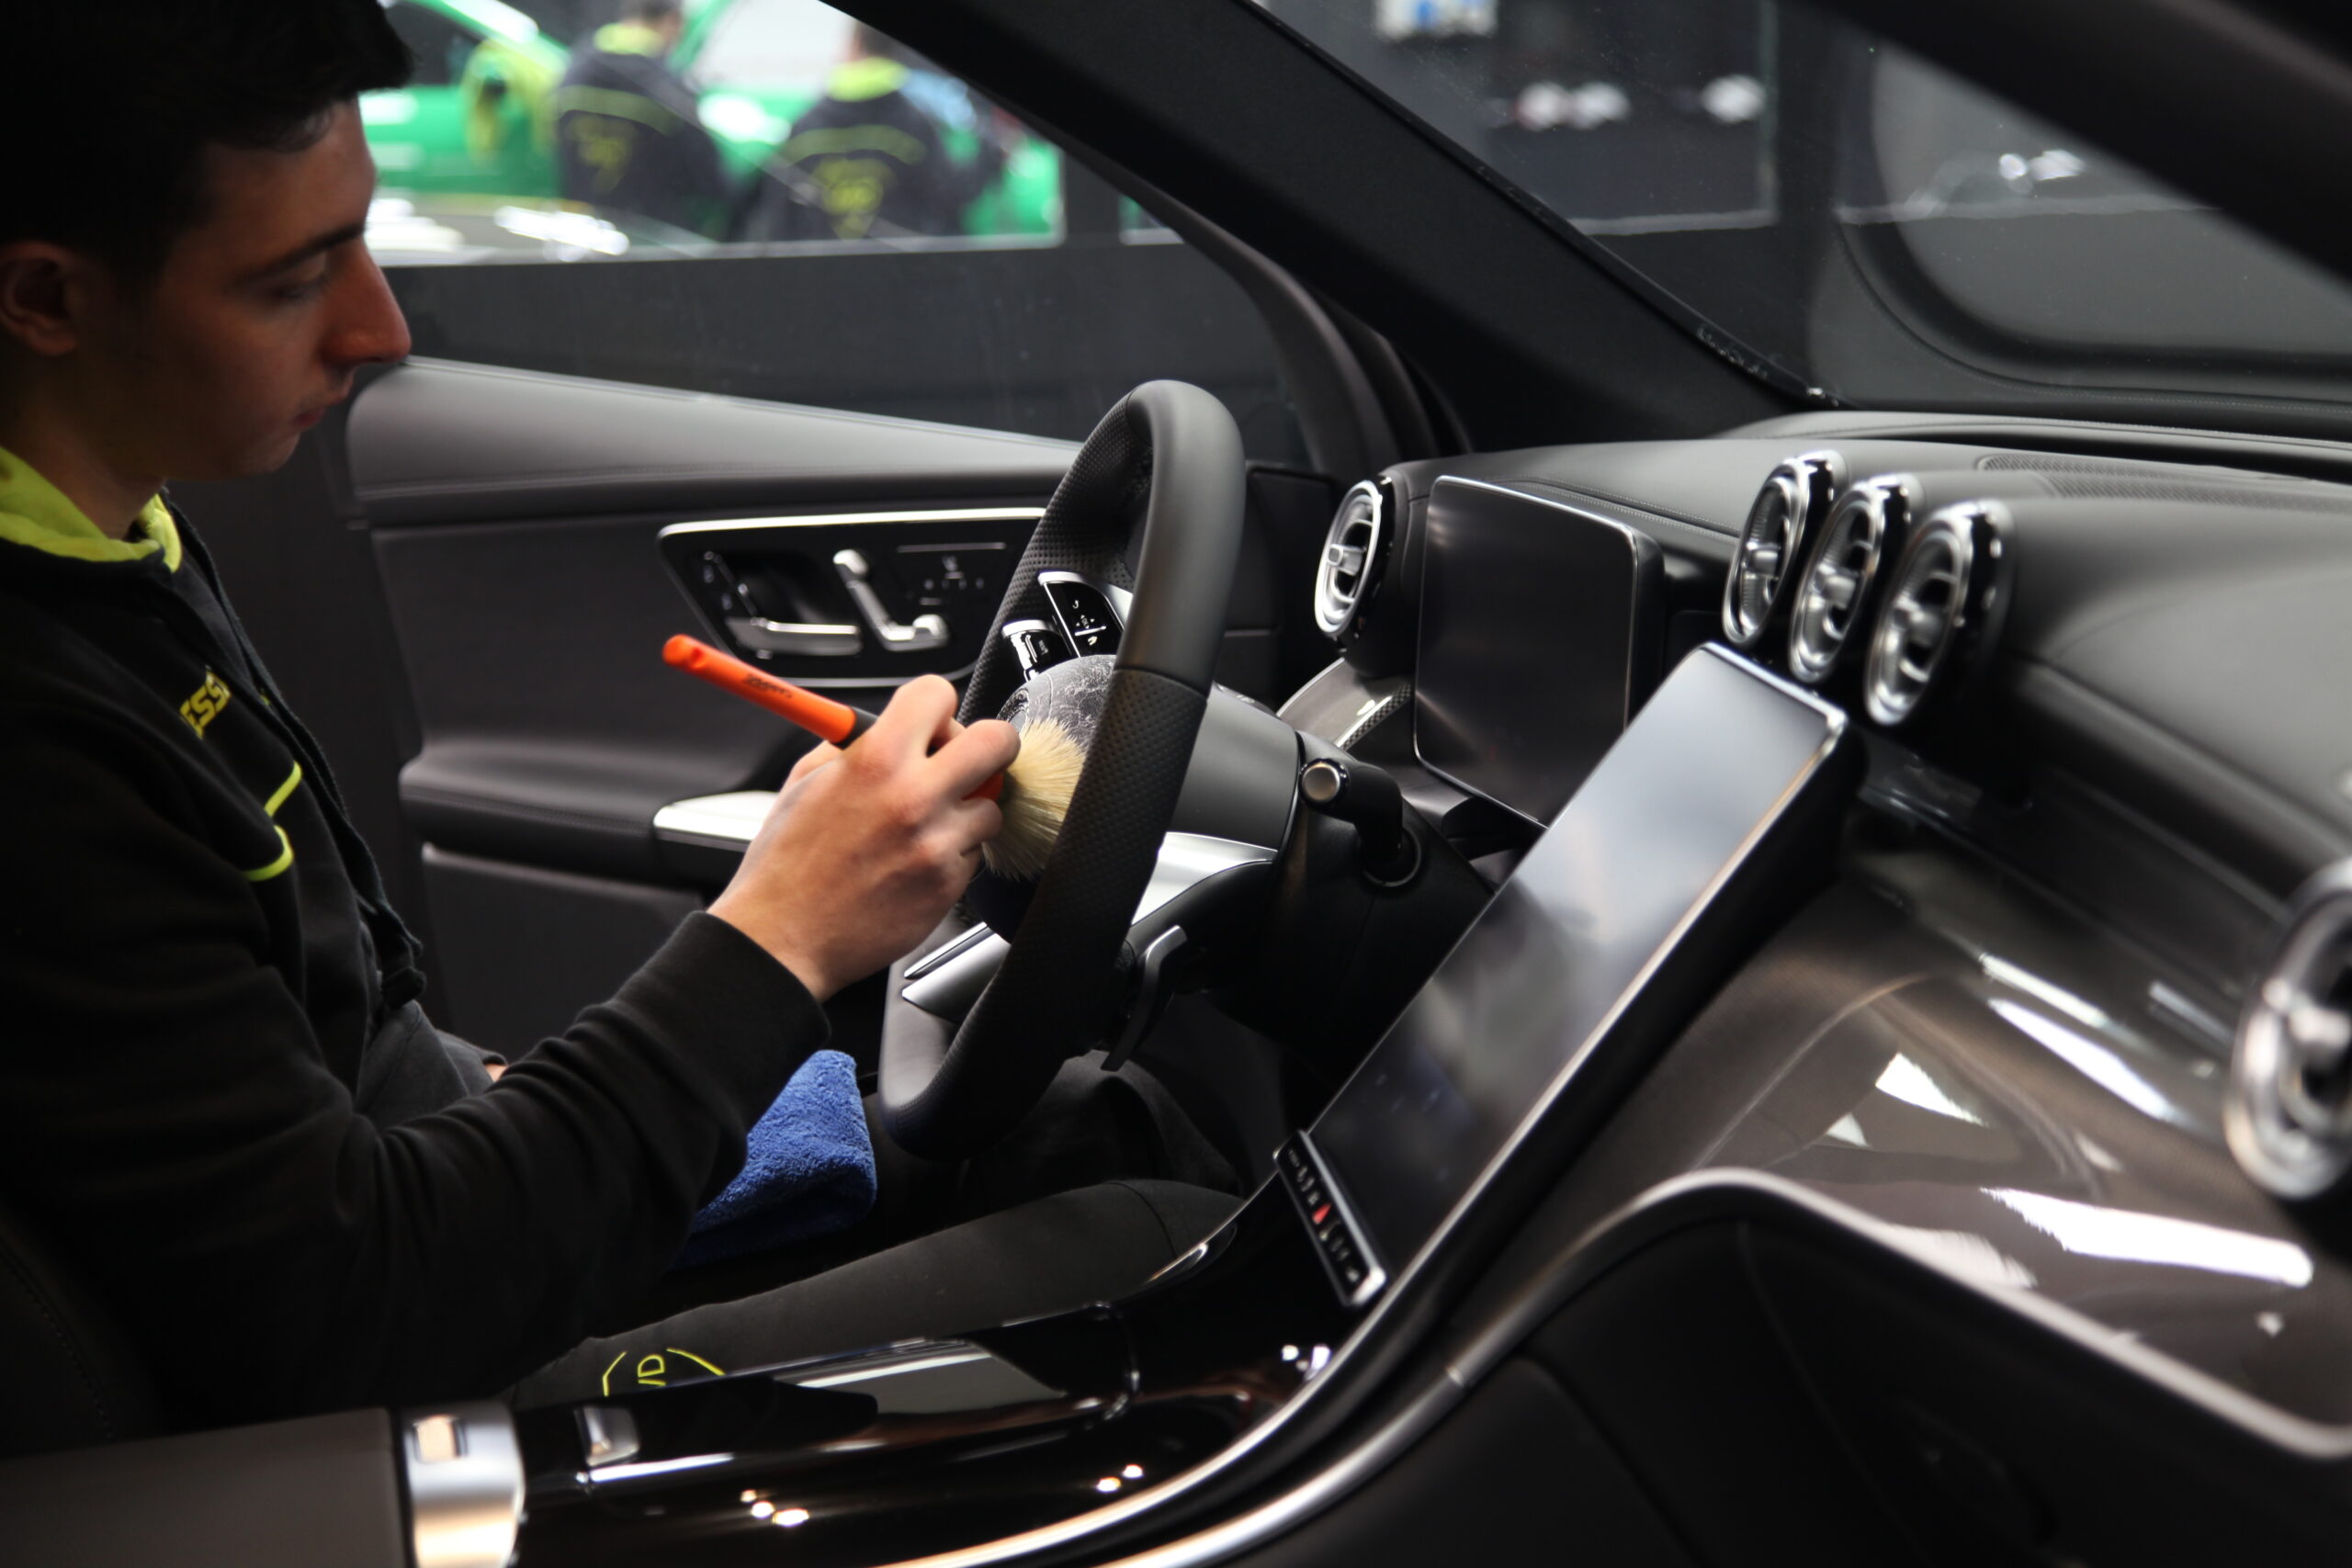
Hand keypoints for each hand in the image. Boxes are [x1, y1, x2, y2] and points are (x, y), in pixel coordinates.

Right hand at [708, 676, 1017, 1001]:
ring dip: (965, 810)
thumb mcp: (804, 782)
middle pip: (997, 740)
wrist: (783, 937)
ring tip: (922, 825)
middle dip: (985, 746)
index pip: (938, 694)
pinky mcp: (949, 885)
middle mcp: (914, 797)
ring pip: (990, 805)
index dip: (935, 707)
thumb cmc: (787, 865)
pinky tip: (911, 862)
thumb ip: (853, 746)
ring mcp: (937, 844)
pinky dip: (951, 853)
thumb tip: (888, 725)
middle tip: (966, 761)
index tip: (931, 724)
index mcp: (875, 760)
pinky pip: (973, 852)